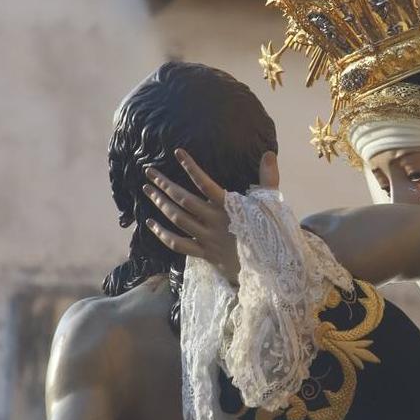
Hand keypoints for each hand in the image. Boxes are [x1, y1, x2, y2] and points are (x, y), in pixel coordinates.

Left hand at [143, 150, 279, 281]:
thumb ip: (268, 177)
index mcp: (230, 207)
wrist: (270, 267)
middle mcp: (215, 221)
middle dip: (164, 185)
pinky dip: (162, 234)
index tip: (177, 152)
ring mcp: (208, 238)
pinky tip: (150, 223)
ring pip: (178, 219)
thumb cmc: (270, 232)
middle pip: (184, 200)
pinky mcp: (205, 253)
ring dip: (161, 203)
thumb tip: (269, 153)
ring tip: (148, 190)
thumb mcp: (272, 203)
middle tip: (149, 172)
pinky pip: (178, 244)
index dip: (191, 168)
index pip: (206, 184)